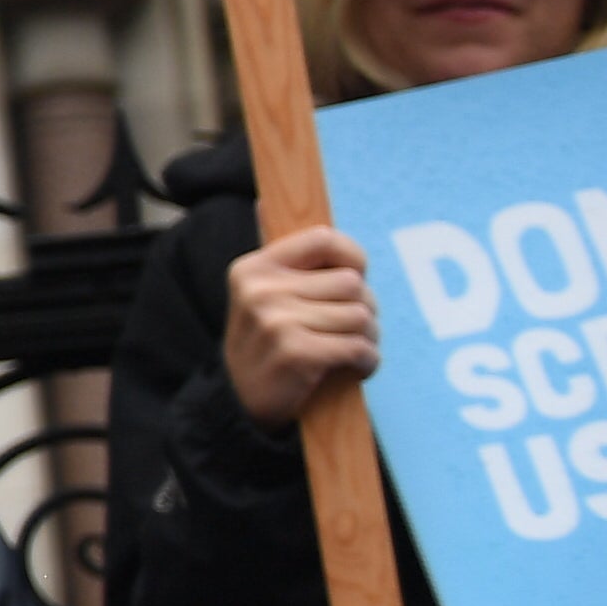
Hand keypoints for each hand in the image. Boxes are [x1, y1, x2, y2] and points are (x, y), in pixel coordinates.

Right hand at [220, 225, 378, 426]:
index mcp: (254, 268)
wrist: (239, 404)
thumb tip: (264, 201)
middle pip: (353, 284)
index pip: (324, 240)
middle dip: (363, 309)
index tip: (353, 280)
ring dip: (367, 338)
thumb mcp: (259, 296)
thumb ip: (278, 258)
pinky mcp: (296, 353)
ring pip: (361, 316)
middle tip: (349, 328)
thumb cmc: (265, 345)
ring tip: (349, 350)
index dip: (352, 258)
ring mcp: (276, 321)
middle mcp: (260, 290)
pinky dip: (366, 362)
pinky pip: (359, 347)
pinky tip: (353, 368)